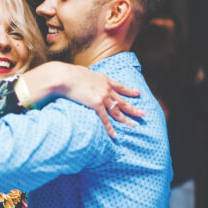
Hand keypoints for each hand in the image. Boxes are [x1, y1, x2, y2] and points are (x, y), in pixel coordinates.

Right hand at [20, 62, 144, 138]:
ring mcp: (102, 96)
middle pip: (122, 101)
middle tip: (143, 114)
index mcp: (103, 79)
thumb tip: (81, 77)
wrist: (63, 76)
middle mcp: (106, 88)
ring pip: (118, 111)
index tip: (138, 93)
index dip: (129, 91)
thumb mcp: (81, 72)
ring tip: (135, 125)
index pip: (120, 86)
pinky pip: (105, 119)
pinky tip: (115, 135)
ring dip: (127, 119)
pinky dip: (110, 128)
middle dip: (133, 108)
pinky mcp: (96, 104)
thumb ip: (86, 77)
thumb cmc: (67, 74)